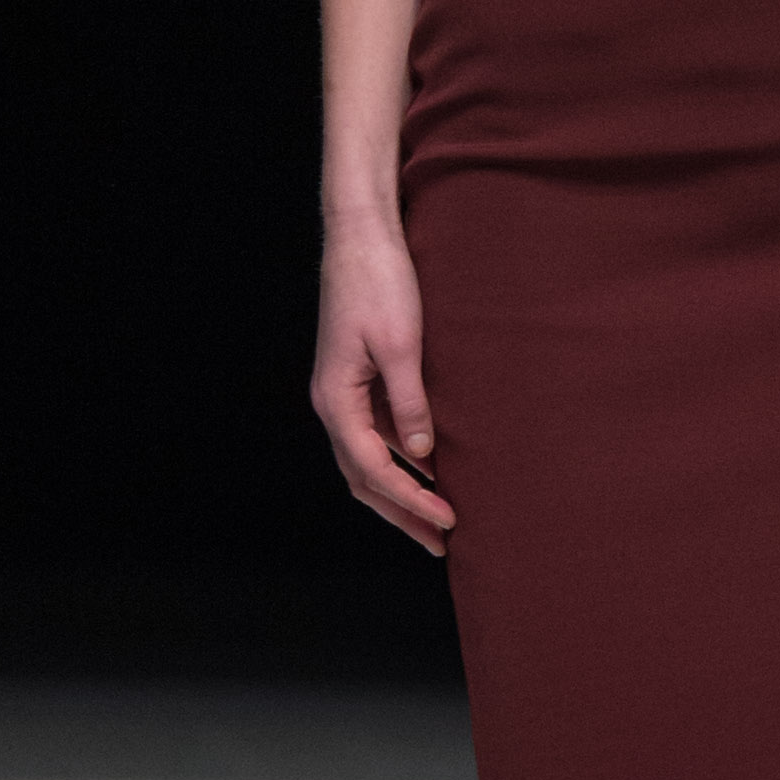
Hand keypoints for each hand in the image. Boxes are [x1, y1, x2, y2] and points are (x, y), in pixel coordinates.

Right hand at [311, 216, 455, 553]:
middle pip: (363, 477)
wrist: (360, 236)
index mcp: (336, 399)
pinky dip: (400, 460)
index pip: (373, 469)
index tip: (447, 521)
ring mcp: (343, 392)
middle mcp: (333, 402)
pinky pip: (376, 434)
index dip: (410, 500)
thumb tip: (423, 453)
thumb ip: (411, 402)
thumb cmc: (378, 282)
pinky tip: (429, 469)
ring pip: (367, 460)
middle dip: (401, 512)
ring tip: (435, 519)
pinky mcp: (357, 380)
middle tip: (440, 542)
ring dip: (400, 491)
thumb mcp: (401, 344)